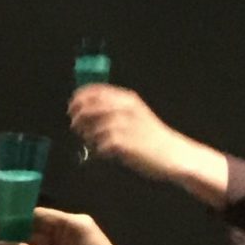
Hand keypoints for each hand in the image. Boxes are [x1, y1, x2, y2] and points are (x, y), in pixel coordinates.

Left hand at [68, 84, 187, 181]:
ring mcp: (122, 126)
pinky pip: (99, 145)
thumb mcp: (135, 113)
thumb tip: (86, 108)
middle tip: (76, 125)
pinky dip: (99, 149)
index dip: (79, 97)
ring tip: (94, 142)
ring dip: (88, 136)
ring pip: (91, 128)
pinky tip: (105, 152)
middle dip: (78, 117)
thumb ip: (114, 107)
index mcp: (127, 99)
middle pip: (89, 108)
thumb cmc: (152, 136)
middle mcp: (124, 109)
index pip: (95, 91)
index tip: (72, 105)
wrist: (172, 153)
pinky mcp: (121, 143)